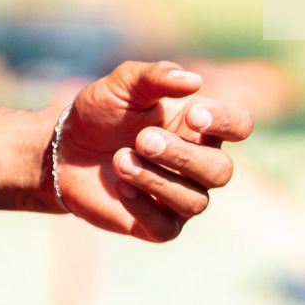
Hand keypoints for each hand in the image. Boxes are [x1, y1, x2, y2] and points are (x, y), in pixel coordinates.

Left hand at [50, 59, 252, 241]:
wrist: (64, 149)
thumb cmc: (102, 111)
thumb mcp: (122, 84)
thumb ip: (155, 77)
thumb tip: (194, 81)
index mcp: (200, 125)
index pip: (240, 124)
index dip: (225, 122)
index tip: (192, 115)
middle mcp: (198, 162)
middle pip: (221, 170)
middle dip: (183, 156)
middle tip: (142, 138)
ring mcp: (180, 196)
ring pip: (196, 201)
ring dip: (157, 179)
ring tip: (120, 159)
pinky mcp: (157, 225)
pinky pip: (167, 227)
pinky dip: (144, 206)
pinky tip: (121, 186)